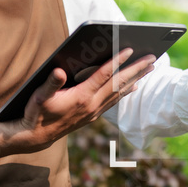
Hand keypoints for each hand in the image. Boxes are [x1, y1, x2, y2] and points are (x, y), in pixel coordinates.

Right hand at [0, 48, 155, 158]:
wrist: (35, 137)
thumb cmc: (35, 113)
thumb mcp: (39, 96)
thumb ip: (50, 83)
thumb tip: (59, 71)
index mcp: (81, 97)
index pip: (103, 76)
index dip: (117, 61)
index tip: (130, 49)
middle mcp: (91, 105)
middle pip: (118, 83)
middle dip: (136, 69)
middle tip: (152, 57)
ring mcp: (94, 112)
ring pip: (119, 92)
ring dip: (135, 79)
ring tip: (149, 67)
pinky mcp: (92, 116)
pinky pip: (114, 101)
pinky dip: (125, 92)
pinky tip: (133, 86)